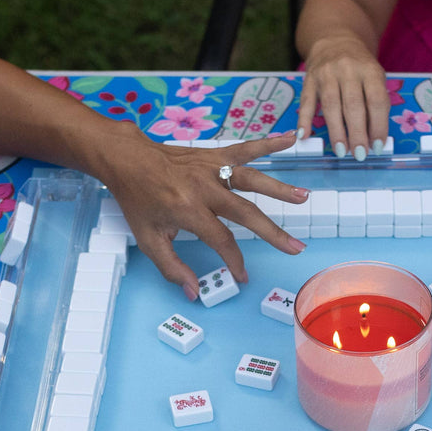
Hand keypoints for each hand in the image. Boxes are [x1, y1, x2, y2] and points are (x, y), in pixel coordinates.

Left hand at [102, 129, 308, 299]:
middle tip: (296, 247)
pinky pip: (245, 148)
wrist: (128, 160)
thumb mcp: (148, 240)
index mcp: (187, 209)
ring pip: (252, 178)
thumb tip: (193, 292)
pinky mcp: (214, 155)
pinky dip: (268, 143)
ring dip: (279, 188)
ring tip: (304, 197)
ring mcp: (211, 168)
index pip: (221, 239)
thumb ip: (172, 268)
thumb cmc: (138, 201)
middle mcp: (203, 187)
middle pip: (246, 212)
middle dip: (273, 232)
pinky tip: (291, 138)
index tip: (241, 276)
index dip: (234, 261)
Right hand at [298, 34, 391, 160]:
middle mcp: (348, 69)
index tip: (377, 146)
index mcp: (369, 70)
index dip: (378, 125)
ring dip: (336, 131)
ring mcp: (326, 73)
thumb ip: (376, 104)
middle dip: (357, 133)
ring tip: (341, 151)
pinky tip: (305, 135)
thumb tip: (373, 138)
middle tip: (359, 154)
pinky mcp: (309, 78)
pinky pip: (306, 101)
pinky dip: (305, 119)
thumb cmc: (359, 67)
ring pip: (331, 105)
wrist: (335, 40)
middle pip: (353, 105)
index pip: (376, 100)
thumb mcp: (375, 78)